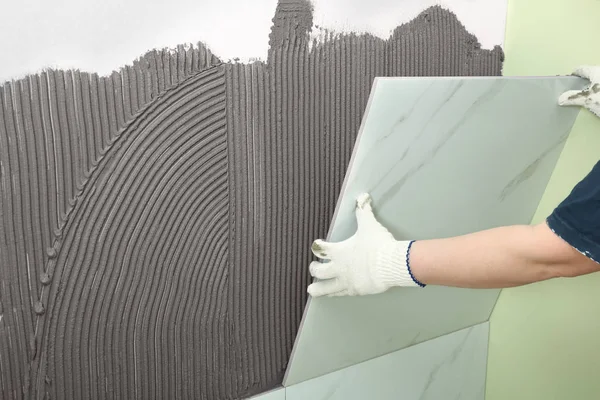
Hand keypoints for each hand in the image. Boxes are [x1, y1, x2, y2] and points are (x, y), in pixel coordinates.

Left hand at [307, 193, 423, 296]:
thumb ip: (363, 211)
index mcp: (339, 251)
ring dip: (318, 289)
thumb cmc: (378, 244)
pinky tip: (333, 294)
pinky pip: (341, 293)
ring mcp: (346, 281)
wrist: (391, 263)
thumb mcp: (369, 225)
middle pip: (319, 271)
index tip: (316, 246)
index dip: (317, 247)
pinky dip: (335, 293)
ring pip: (326, 288)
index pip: (321, 249)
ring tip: (311, 291)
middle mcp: (339, 267)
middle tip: (313, 268)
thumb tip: (363, 197)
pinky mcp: (355, 290)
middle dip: (314, 270)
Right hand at [558, 66, 599, 116]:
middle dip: (586, 80)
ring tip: (589, 94)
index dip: (575, 73)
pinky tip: (599, 98)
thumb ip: (574, 98)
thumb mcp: (588, 100)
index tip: (571, 75)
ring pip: (599, 80)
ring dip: (595, 86)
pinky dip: (599, 91)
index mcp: (596, 71)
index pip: (582, 69)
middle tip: (578, 87)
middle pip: (593, 73)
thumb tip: (560, 99)